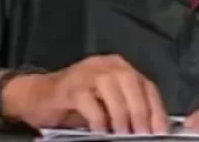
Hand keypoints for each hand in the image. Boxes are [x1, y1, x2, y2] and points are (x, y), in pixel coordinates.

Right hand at [7, 55, 169, 133]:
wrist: (37, 97)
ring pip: (113, 91)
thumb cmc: (76, 104)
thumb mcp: (106, 104)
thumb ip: (126, 108)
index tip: (161, 131)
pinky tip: (100, 132)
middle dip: (141, 113)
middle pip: (132, 85)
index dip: (156, 110)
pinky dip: (98, 119)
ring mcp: (87, 73)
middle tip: (143, 135)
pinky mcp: (71, 86)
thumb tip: (150, 128)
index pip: (146, 86)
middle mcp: (106, 65)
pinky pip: (89, 102)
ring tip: (124, 135)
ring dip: (121, 116)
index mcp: (120, 68)